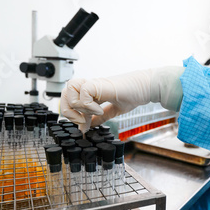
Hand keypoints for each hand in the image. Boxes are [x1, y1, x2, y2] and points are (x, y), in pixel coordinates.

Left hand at [61, 67, 183, 129]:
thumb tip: (89, 125)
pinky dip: (89, 105)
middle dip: (68, 111)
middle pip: (64, 93)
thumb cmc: (133, 95)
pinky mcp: (99, 84)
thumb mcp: (113, 110)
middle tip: (82, 121)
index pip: (69, 99)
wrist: (145, 89)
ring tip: (91, 114)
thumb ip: (100, 117)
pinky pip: (84, 93)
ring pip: (69, 90)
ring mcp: (93, 85)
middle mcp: (89, 87)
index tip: (84, 125)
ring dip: (78, 107)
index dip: (72, 114)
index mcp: (91, 92)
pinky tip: (99, 110)